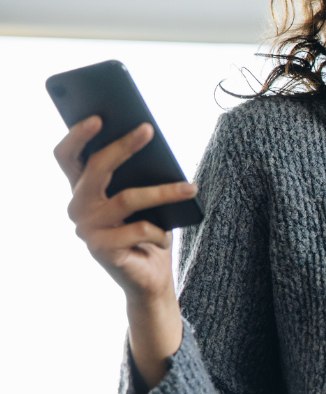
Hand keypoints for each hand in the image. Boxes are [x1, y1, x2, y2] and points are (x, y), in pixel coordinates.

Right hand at [55, 116, 192, 386]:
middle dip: (123, 146)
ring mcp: (87, 229)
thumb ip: (139, 172)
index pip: (67, 156)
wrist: (151, 277)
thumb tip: (149, 138)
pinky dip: (158, 229)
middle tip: (148, 129)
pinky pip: (138, 228)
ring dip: (164, 191)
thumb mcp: (144, 197)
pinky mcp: (101, 250)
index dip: (78, 135)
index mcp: (83, 188)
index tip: (99, 117)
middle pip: (95, 168)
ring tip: (190, 186)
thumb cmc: (149, 228)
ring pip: (127, 198)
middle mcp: (78, 207)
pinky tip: (167, 232)